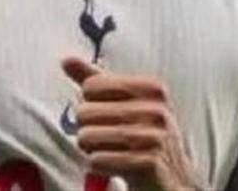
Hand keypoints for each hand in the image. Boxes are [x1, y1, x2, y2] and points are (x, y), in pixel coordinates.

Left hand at [61, 56, 206, 190]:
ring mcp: (154, 136)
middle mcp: (156, 108)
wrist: (172, 180)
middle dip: (86, 129)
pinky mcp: (148, 163)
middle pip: (85, 112)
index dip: (89, 105)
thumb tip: (65, 59)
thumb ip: (95, 80)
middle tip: (104, 138)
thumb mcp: (124, 103)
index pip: (91, 86)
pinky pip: (98, 160)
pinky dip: (96, 165)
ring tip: (106, 151)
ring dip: (89, 149)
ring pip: (87, 137)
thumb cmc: (142, 137)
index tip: (106, 116)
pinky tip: (110, 165)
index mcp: (151, 88)